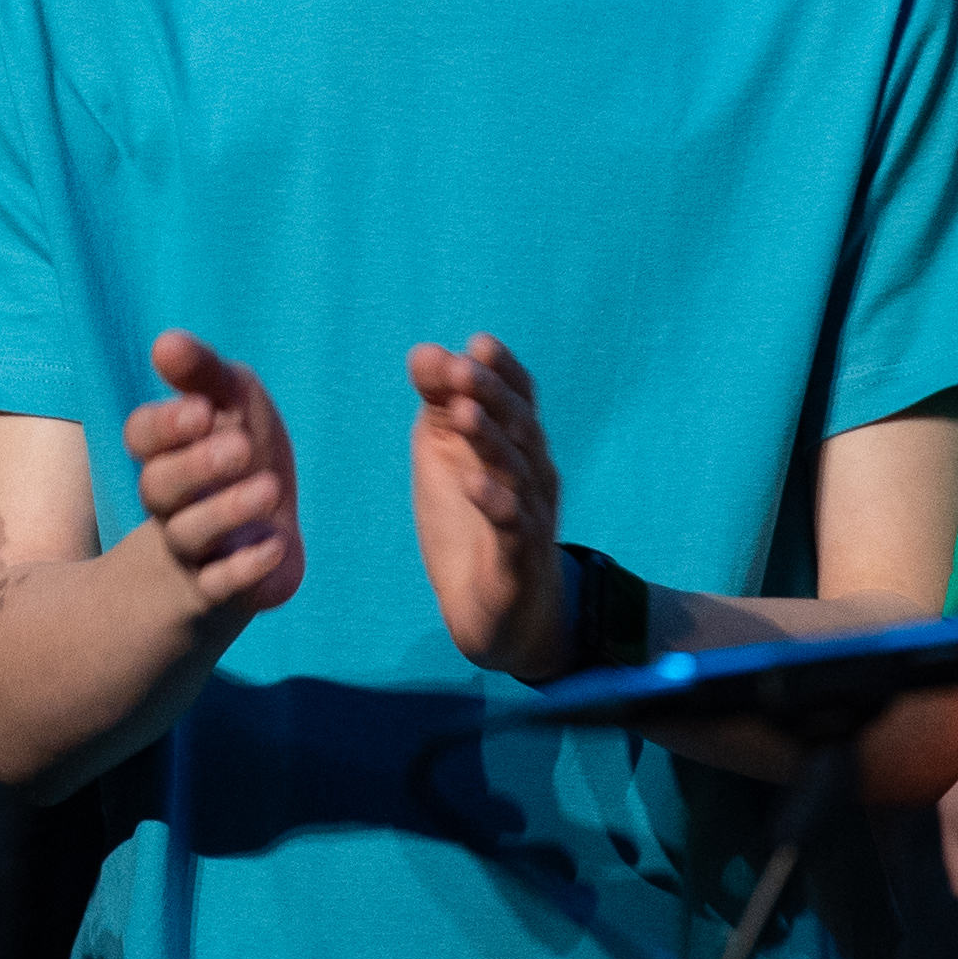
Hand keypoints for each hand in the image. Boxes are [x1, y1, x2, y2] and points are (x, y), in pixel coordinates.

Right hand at [120, 328, 303, 622]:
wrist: (258, 542)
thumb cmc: (241, 458)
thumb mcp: (233, 403)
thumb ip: (203, 373)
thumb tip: (165, 344)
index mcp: (167, 453)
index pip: (141, 437)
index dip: (166, 424)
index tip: (204, 409)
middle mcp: (172, 502)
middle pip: (157, 487)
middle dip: (194, 465)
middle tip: (240, 446)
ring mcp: (196, 549)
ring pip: (187, 535)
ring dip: (225, 510)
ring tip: (267, 487)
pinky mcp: (227, 587)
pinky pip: (220, 585)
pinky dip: (243, 568)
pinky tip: (274, 545)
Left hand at [408, 333, 568, 678]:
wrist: (498, 614)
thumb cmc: (472, 523)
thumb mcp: (446, 457)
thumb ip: (440, 404)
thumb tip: (426, 351)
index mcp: (515, 445)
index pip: (520, 399)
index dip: (502, 371)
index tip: (478, 344)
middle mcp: (532, 475)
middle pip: (520, 426)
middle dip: (492, 395)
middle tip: (463, 369)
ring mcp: (529, 516)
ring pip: (516, 471)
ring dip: (490, 440)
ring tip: (462, 414)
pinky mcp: (518, 559)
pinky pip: (512, 526)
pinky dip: (495, 502)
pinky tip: (473, 484)